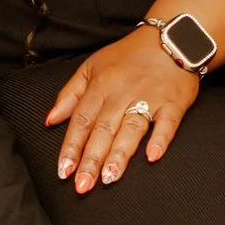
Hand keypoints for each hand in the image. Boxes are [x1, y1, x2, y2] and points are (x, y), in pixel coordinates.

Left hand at [47, 26, 200, 192]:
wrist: (170, 38)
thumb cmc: (128, 56)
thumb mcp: (91, 67)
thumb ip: (69, 94)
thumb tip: (50, 120)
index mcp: (100, 86)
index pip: (81, 121)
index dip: (71, 147)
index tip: (63, 171)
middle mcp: (122, 93)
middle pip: (103, 129)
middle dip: (91, 159)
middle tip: (83, 185)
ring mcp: (149, 98)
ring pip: (131, 128)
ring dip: (119, 154)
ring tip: (109, 178)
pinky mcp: (174, 102)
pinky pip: (167, 123)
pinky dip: (161, 138)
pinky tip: (152, 156)